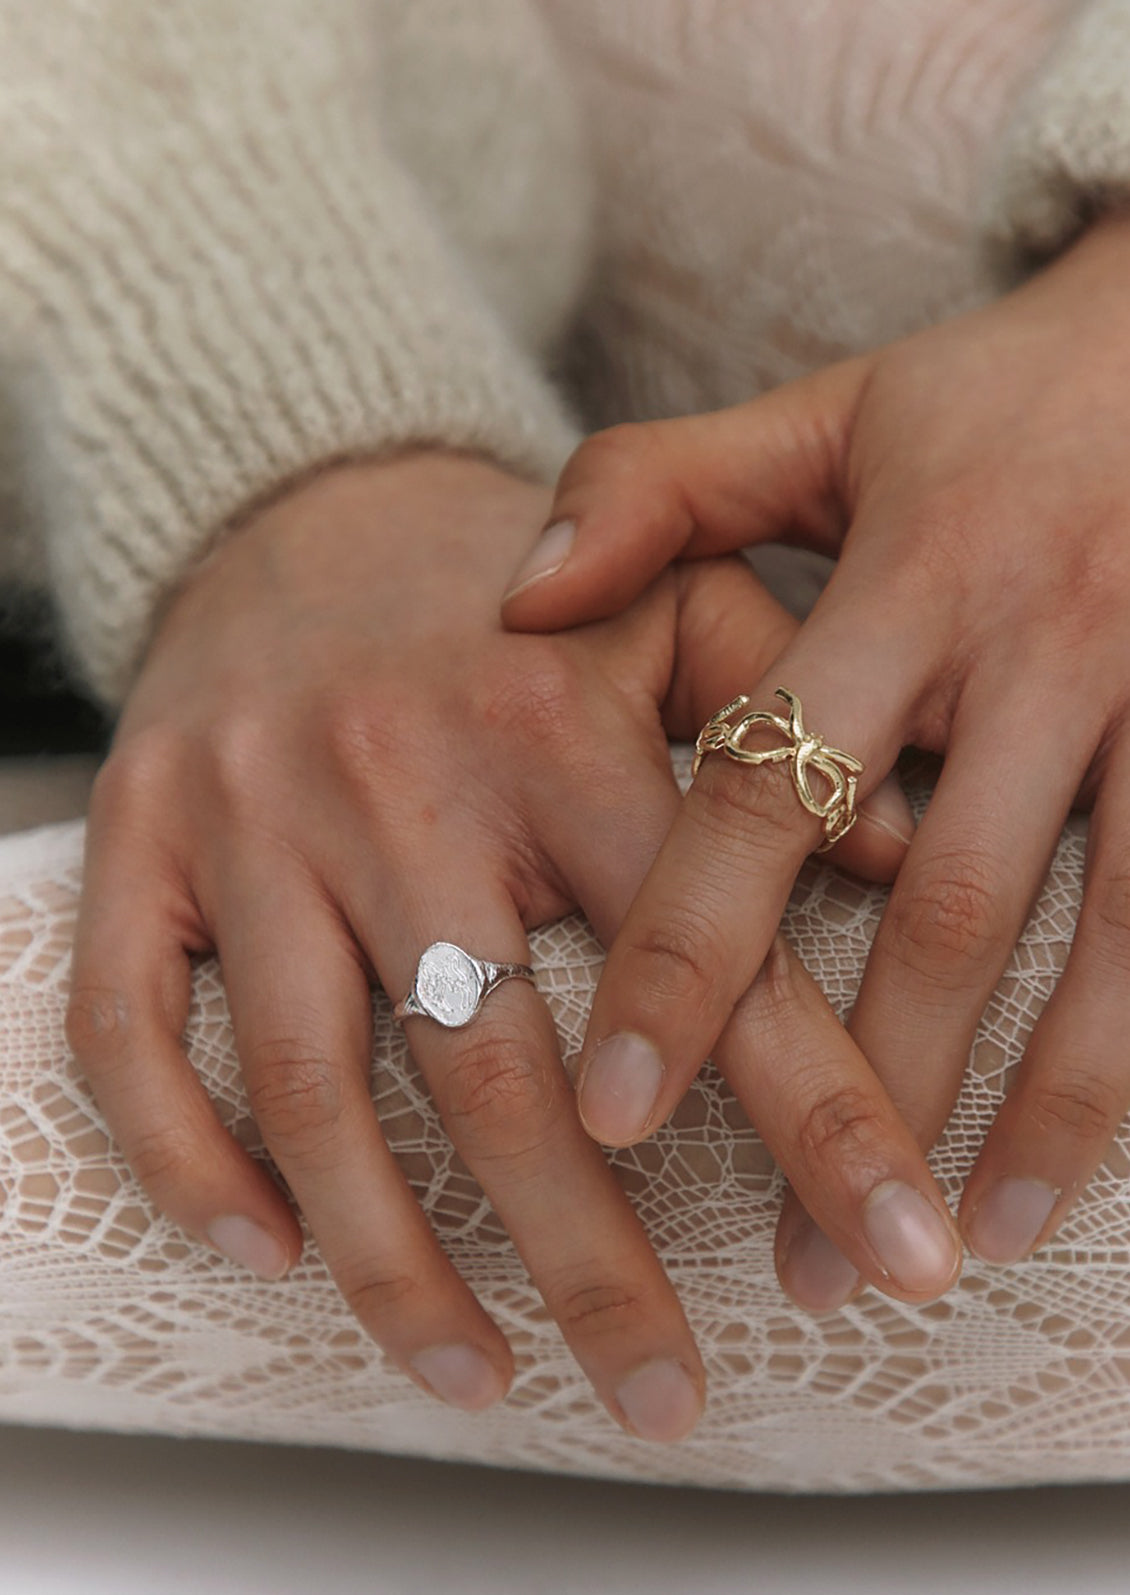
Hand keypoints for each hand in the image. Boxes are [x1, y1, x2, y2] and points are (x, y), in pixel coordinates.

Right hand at [64, 450, 914, 1436]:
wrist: (301, 506)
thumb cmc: (504, 587)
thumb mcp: (662, 603)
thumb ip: (777, 717)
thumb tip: (903, 858)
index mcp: (548, 726)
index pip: (702, 954)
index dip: (815, 1116)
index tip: (899, 1256)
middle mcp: (396, 782)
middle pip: (497, 1071)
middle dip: (594, 1259)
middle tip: (665, 1394)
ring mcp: (251, 821)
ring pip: (319, 1089)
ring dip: (397, 1262)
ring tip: (480, 1374)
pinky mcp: (139, 842)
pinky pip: (136, 1032)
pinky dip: (192, 1163)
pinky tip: (273, 1254)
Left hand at [501, 213, 1129, 1308]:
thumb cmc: (1002, 394)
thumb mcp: (834, 412)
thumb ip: (663, 490)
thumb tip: (513, 597)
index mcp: (913, 580)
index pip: (761, 794)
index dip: (682, 958)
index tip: (606, 1112)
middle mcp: (1044, 650)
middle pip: (940, 912)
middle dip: (862, 1092)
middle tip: (793, 1255)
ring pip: (1100, 939)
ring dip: (1037, 1110)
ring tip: (957, 1242)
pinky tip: (1095, 1155)